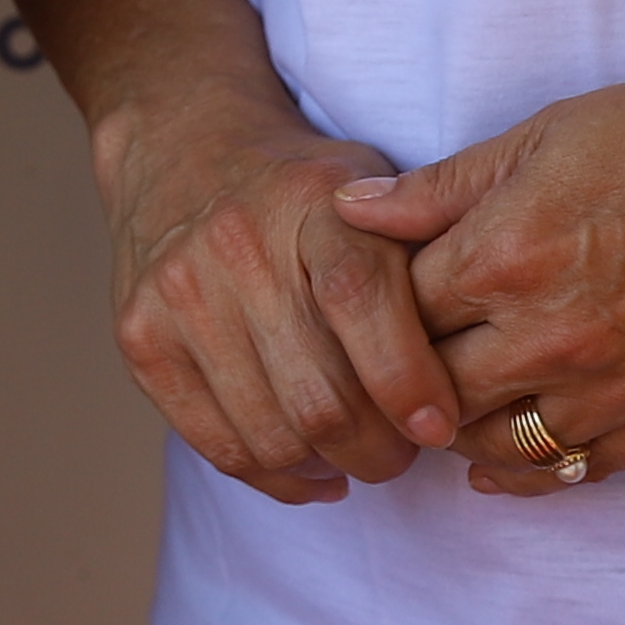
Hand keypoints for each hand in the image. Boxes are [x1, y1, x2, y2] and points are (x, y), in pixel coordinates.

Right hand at [92, 92, 464, 502]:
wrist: (181, 146)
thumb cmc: (302, 189)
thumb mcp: (373, 189)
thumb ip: (428, 253)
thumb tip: (483, 356)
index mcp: (311, 201)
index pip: (360, 300)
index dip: (408, 379)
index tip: (439, 426)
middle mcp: (236, 244)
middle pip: (321, 396)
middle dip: (381, 451)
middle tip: (405, 450)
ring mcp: (179, 292)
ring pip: (273, 436)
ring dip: (331, 468)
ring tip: (357, 453)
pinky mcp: (140, 336)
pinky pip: (219, 446)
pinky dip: (277, 478)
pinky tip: (309, 467)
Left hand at [336, 50, 624, 497]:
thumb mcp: (553, 131)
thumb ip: (444, 185)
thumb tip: (347, 208)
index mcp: (509, 254)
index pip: (392, 306)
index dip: (374, 301)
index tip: (370, 297)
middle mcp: (552, 335)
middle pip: (428, 386)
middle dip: (400, 374)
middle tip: (390, 362)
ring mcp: (613, 389)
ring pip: (490, 444)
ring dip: (453, 429)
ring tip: (440, 407)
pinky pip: (571, 473)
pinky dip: (523, 475)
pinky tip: (498, 464)